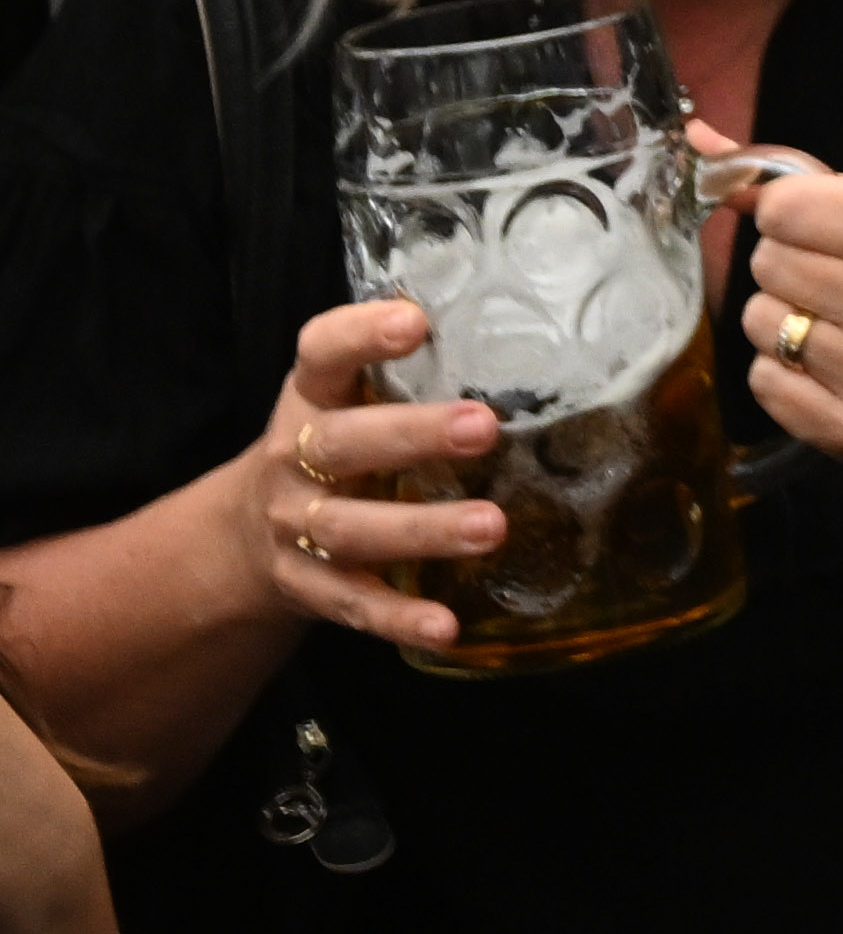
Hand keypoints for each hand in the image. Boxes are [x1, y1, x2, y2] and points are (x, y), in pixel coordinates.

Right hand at [214, 303, 515, 657]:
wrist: (239, 537)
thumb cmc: (331, 444)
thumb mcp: (346, 397)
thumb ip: (403, 365)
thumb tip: (512, 306)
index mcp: (309, 398)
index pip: (321, 354)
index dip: (361, 335)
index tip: (415, 322)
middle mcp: (292, 460)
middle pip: (341, 444)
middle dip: (410, 436)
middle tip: (483, 427)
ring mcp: (295, 527)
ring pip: (353, 529)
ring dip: (423, 530)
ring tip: (491, 527)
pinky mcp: (309, 587)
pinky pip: (354, 603)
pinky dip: (399, 618)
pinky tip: (447, 626)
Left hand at [727, 152, 842, 493]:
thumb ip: (812, 190)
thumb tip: (701, 145)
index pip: (786, 208)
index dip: (788, 214)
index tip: (812, 227)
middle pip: (766, 263)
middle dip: (787, 266)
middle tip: (832, 283)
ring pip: (758, 321)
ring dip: (782, 321)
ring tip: (832, 330)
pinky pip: (763, 381)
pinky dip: (783, 373)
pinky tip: (828, 371)